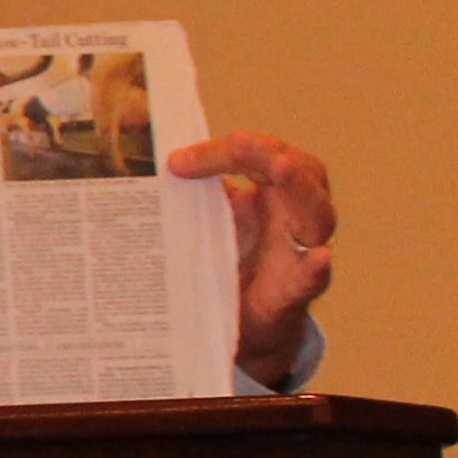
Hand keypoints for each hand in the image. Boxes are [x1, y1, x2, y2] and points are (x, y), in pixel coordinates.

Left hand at [166, 129, 334, 389]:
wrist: (240, 316)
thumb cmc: (231, 256)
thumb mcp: (210, 218)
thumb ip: (191, 193)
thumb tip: (139, 169)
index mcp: (275, 189)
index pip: (258, 156)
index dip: (221, 152)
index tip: (176, 160)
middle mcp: (298, 212)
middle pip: (298, 171)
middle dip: (268, 152)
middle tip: (239, 141)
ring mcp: (301, 249)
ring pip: (316, 214)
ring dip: (298, 189)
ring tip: (280, 169)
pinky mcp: (297, 289)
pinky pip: (314, 277)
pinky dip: (316, 266)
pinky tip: (318, 256)